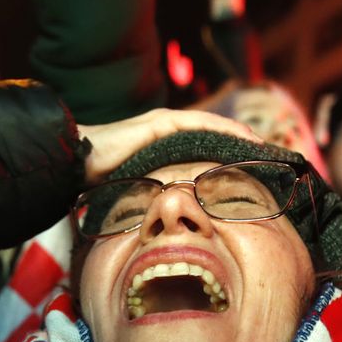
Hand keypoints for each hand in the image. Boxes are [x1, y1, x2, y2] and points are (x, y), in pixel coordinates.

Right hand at [78, 109, 261, 184]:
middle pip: (209, 133)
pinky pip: (198, 123)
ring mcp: (162, 123)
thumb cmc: (102, 178)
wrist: (78, 162)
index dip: (225, 150)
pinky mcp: (159, 122)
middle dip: (235, 140)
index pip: (200, 145)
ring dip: (236, 132)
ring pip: (208, 125)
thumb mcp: (138, 188)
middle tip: (263, 152)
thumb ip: (155, 194)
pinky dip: (222, 127)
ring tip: (259, 142)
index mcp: (162, 144)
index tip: (248, 163)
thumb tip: (171, 219)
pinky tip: (241, 134)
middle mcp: (165, 129)